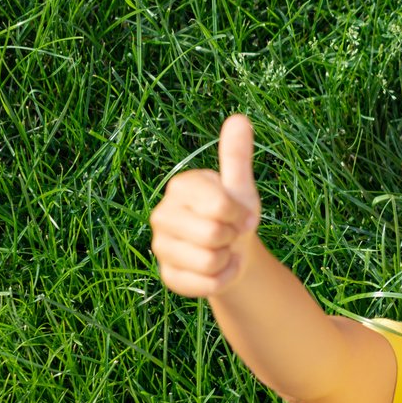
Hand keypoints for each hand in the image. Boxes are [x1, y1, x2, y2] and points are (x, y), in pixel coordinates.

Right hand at [150, 114, 263, 297]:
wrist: (233, 251)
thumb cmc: (235, 214)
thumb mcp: (240, 186)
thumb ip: (236, 155)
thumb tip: (239, 118)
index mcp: (180, 187)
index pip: (220, 206)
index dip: (240, 215)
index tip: (240, 214)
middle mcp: (163, 215)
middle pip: (213, 235)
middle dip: (233, 237)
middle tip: (230, 233)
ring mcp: (161, 247)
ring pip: (210, 261)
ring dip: (228, 259)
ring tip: (222, 249)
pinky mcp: (168, 276)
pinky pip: (207, 284)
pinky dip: (222, 279)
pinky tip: (217, 269)